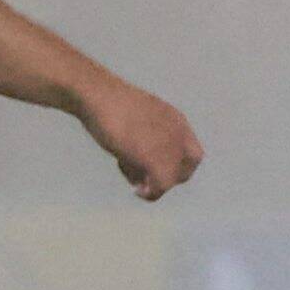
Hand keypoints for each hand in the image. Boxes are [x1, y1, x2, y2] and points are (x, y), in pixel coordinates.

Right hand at [79, 79, 203, 200]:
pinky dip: (150, 194)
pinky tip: (137, 191)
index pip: (191, 153)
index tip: (154, 168)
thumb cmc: (108, 103)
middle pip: (187, 169)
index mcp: (176, 120)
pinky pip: (161, 187)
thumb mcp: (137, 118)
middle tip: (146, 179)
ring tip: (129, 170)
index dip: (177, 165)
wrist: (98, 95)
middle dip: (168, 178)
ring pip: (172, 179)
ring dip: (153, 183)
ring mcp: (169, 147)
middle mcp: (179, 134)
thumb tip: (142, 163)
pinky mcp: (155, 160)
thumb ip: (147, 138)